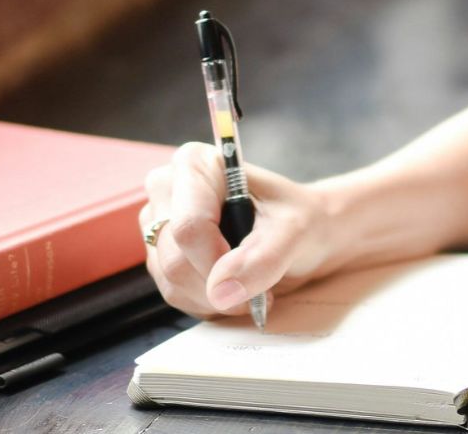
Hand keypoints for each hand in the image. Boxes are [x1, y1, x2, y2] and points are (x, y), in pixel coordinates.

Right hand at [140, 142, 333, 319]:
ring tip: (251, 283)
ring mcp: (159, 224)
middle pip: (175, 259)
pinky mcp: (160, 254)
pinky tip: (233, 287)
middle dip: (220, 285)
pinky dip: (208, 302)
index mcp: (196, 165)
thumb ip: (262, 258)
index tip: (251, 270)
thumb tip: (221, 290)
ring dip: (216, 297)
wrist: (307, 234)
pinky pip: (175, 294)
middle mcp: (168, 189)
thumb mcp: (296, 231)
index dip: (217, 260)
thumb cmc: (301, 219)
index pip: (188, 226)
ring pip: (172, 282)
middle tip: (259, 284)